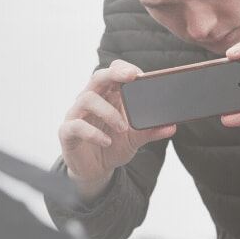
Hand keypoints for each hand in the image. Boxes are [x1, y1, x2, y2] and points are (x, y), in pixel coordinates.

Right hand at [59, 60, 176, 199]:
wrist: (95, 170)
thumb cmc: (112, 146)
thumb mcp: (135, 138)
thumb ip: (151, 130)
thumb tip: (172, 125)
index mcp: (107, 95)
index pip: (112, 71)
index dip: (124, 68)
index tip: (140, 75)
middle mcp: (90, 100)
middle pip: (98, 77)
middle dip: (114, 74)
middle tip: (132, 78)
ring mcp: (77, 114)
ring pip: (87, 98)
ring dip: (108, 111)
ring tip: (123, 128)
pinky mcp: (67, 132)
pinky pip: (76, 125)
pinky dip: (93, 133)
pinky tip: (106, 141)